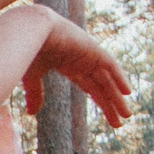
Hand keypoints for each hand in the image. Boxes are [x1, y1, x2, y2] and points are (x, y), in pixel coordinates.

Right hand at [22, 10, 133, 127]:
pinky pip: (111, 65)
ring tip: (126, 115)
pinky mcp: (93, 49)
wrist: (30, 30)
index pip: (89, 86)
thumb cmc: (26, 50)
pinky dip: (120, 78)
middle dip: (110, 104)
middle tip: (119, 123)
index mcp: (68, 65)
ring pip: (107, 80)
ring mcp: (88, 54)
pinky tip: (127, 93)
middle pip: (101, 86)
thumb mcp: (31, 77)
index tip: (108, 116)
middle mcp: (81, 60)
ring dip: (117, 98)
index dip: (99, 100)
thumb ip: (35, 94)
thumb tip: (32, 114)